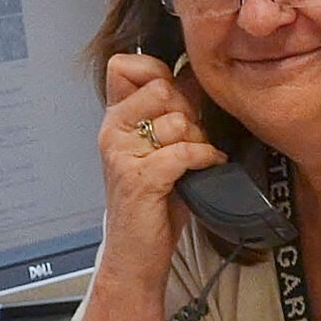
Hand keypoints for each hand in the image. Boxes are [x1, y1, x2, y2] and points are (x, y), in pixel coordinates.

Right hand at [96, 51, 224, 281]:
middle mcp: (112, 132)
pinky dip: (204, 158)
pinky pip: (183, 151)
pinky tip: (207, 166)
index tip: (176, 98)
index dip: (159, 73)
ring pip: (176, 120)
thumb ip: (171, 112)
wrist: (136, 256)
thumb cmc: (152, 204)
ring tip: (196, 159)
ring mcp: (122, 155)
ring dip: (198, 139)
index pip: (125, 65)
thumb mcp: (159, 149)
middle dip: (188, 110)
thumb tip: (196, 75)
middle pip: (161, 87)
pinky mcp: (139, 180)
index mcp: (115, 119)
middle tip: (192, 136)